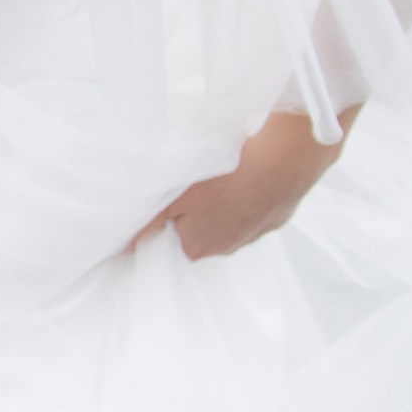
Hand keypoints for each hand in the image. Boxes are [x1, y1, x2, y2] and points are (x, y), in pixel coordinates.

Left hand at [138, 105, 353, 261]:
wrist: (284, 163)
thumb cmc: (225, 178)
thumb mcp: (176, 196)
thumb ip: (151, 220)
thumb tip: (128, 241)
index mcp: (197, 247)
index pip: (172, 242)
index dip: (168, 221)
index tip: (169, 202)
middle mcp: (227, 249)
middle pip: (201, 233)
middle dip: (196, 213)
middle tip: (195, 184)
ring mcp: (255, 235)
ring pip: (231, 221)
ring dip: (225, 204)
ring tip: (224, 178)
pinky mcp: (278, 218)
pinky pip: (257, 210)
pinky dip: (250, 197)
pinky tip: (249, 177)